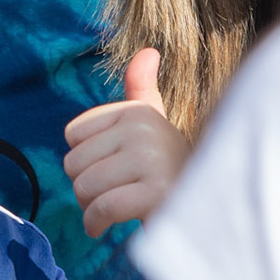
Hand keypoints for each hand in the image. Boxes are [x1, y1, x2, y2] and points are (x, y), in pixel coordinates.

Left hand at [63, 50, 190, 238]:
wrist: (205, 212)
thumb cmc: (170, 168)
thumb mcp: (154, 125)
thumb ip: (143, 89)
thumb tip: (149, 51)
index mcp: (138, 110)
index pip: (73, 135)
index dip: (84, 159)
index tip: (110, 169)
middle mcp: (145, 128)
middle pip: (74, 162)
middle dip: (83, 187)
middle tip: (109, 194)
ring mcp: (152, 159)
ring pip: (84, 187)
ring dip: (88, 208)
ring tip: (108, 212)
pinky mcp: (158, 193)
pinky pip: (102, 208)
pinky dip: (95, 223)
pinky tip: (101, 229)